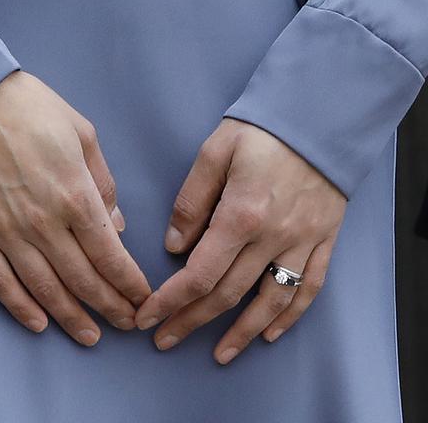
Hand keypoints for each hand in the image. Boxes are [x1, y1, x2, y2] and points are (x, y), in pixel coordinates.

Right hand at [0, 71, 151, 344]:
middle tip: (126, 324)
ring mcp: (6, 231)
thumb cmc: (25, 106)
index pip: (110, 256)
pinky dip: (20, 308)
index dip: (130, 285)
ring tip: (90, 335)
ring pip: (45, 290)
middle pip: (83, 281)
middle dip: (110, 308)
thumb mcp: (79, 129)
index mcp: (73, 194)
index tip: (143, 300)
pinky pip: (0, 282)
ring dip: (71, 318)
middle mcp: (43, 222)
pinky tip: (37, 323)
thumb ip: (102, 179)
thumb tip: (116, 224)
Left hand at [135, 119, 345, 364]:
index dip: (172, 301)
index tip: (147, 318)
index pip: (200, 273)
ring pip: (270, 301)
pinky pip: (308, 289)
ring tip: (218, 353)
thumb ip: (192, 201)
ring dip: (241, 332)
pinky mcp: (323, 243)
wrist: (319, 118)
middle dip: (193, 322)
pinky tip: (269, 333)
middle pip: (228, 293)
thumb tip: (174, 247)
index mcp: (241, 214)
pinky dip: (288, 317)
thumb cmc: (261, 130)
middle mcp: (272, 238)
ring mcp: (301, 244)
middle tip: (165, 341)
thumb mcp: (214, 152)